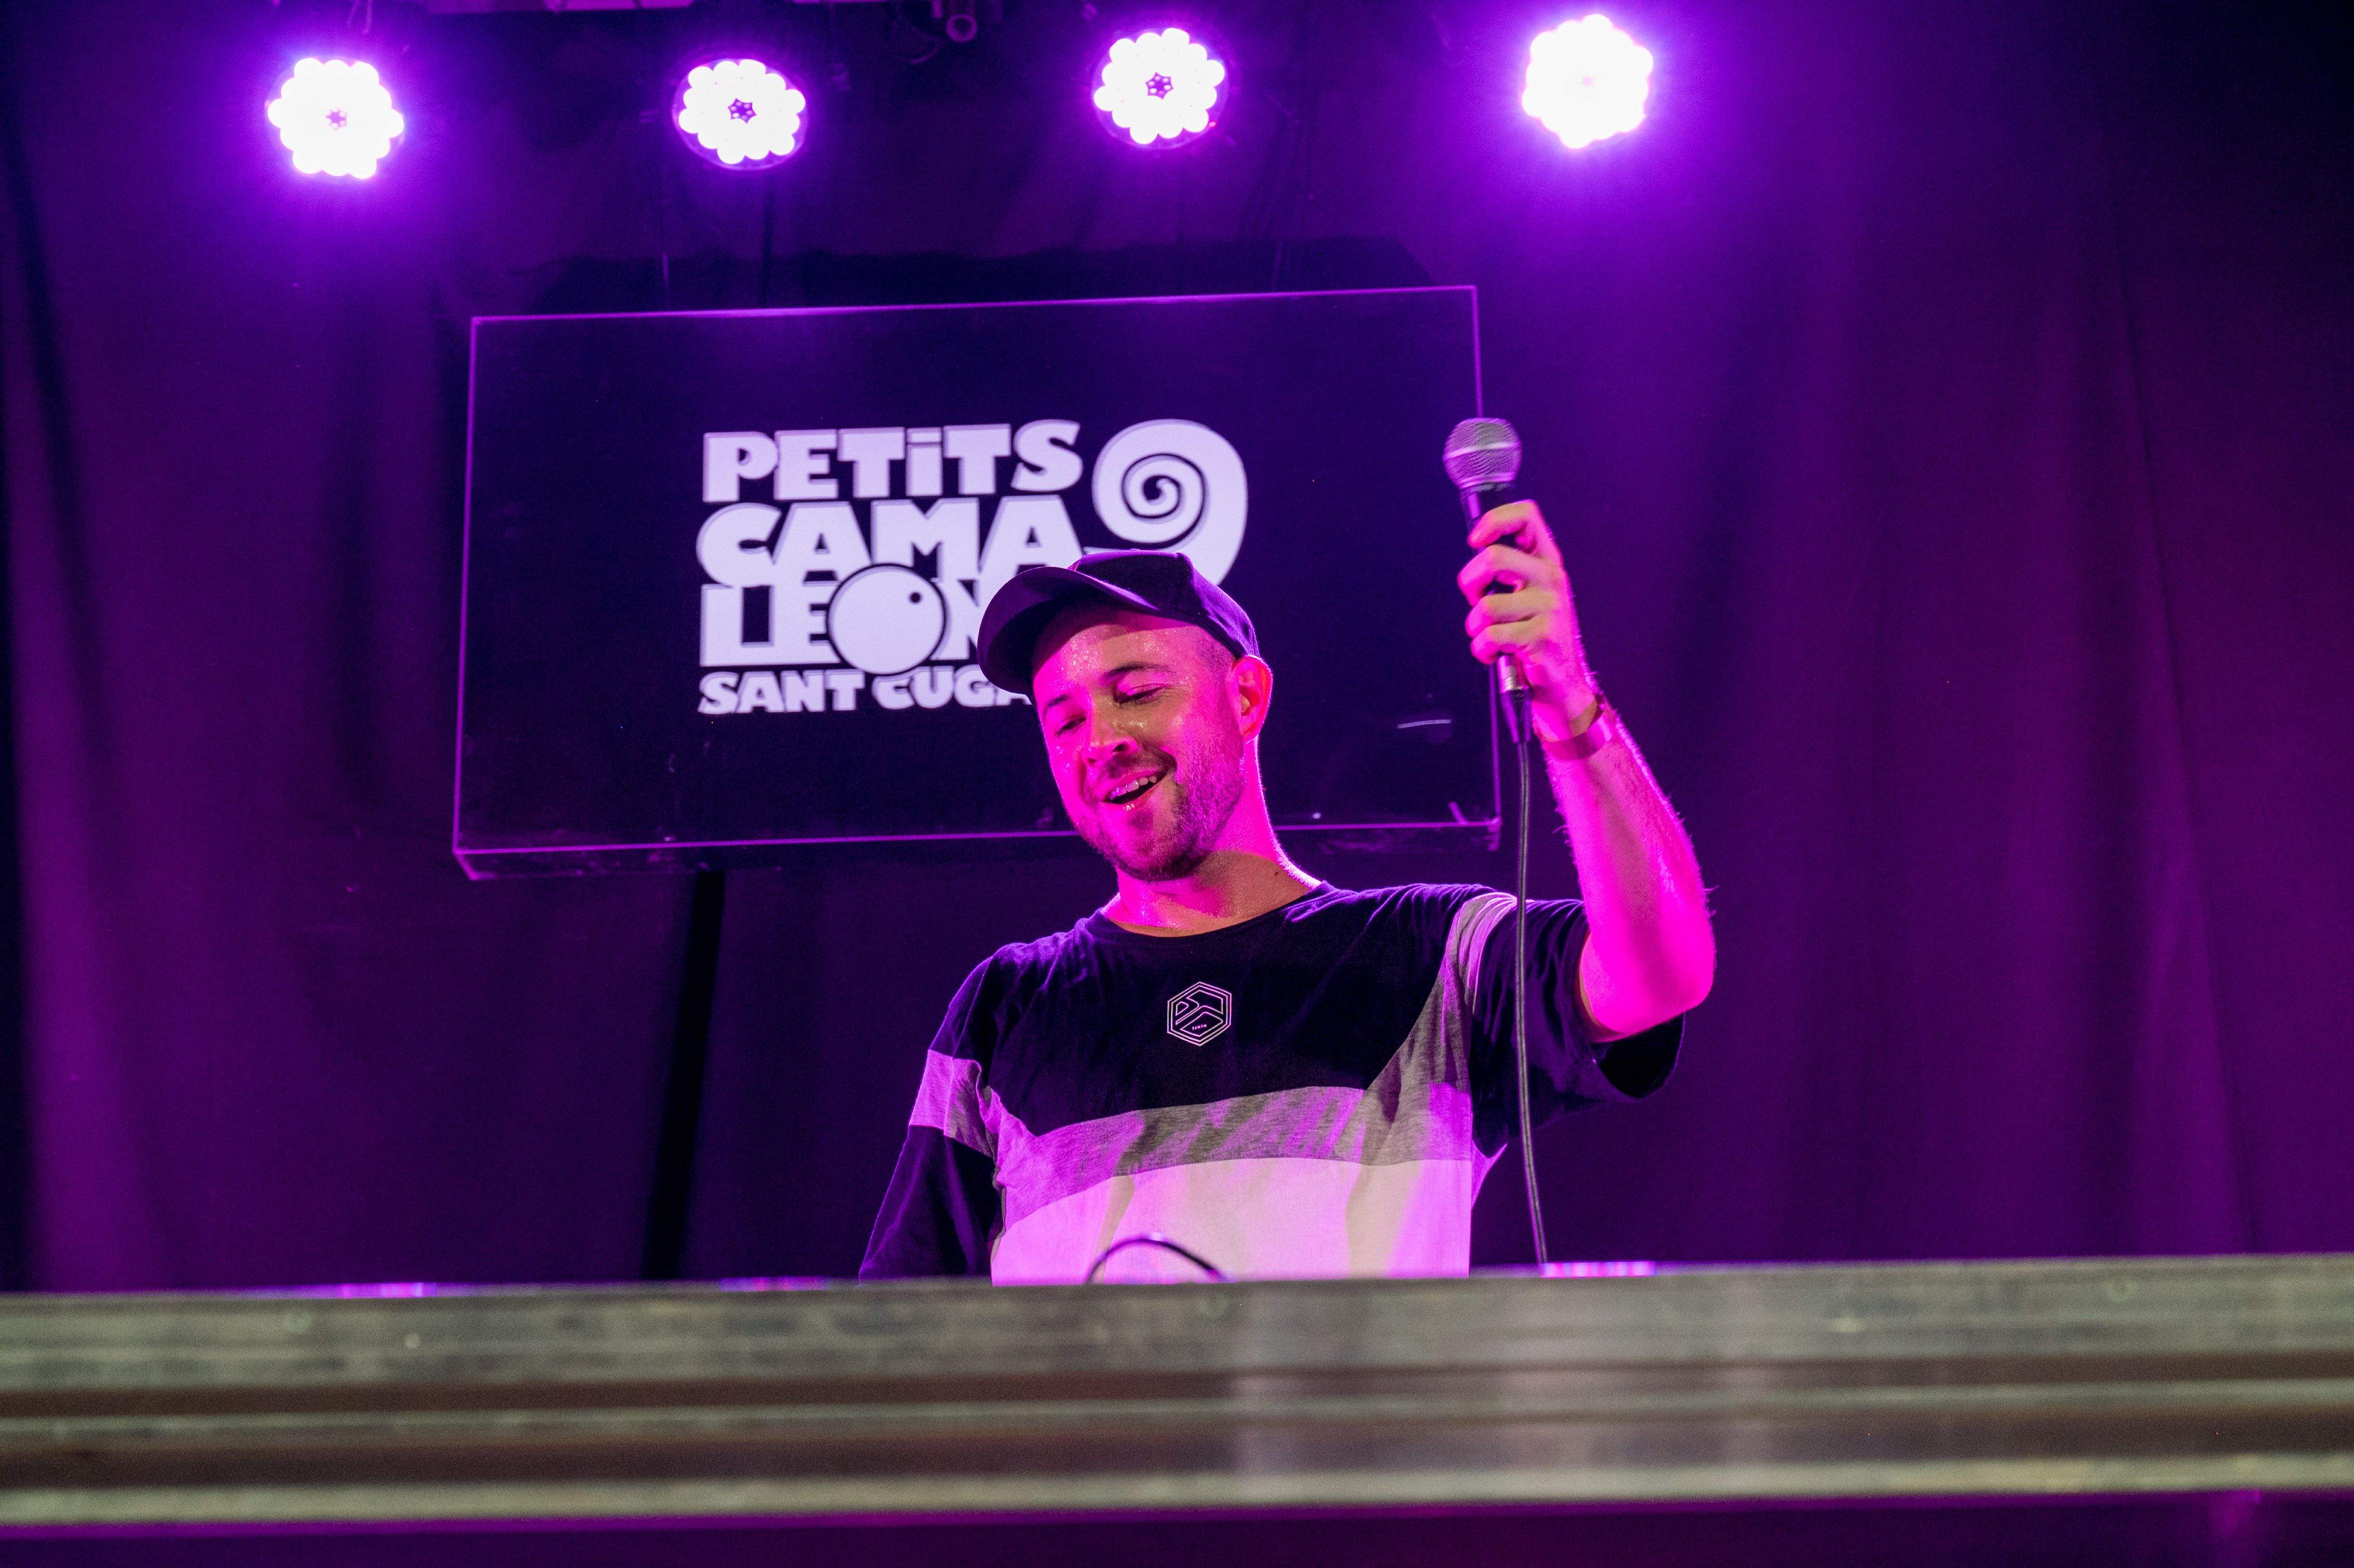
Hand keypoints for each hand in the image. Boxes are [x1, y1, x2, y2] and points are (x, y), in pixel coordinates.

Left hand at [1457, 499, 1599, 743]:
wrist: (1564, 688)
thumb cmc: (1537, 641)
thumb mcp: (1529, 598)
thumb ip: (1509, 573)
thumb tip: (1476, 553)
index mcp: (1548, 563)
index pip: (1528, 517)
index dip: (1494, 520)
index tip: (1475, 541)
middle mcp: (1552, 580)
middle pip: (1493, 558)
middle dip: (1469, 583)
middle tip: (1476, 603)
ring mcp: (1549, 609)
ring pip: (1485, 605)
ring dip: (1475, 628)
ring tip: (1490, 638)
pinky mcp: (1541, 638)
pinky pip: (1490, 636)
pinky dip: (1482, 650)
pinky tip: (1495, 655)